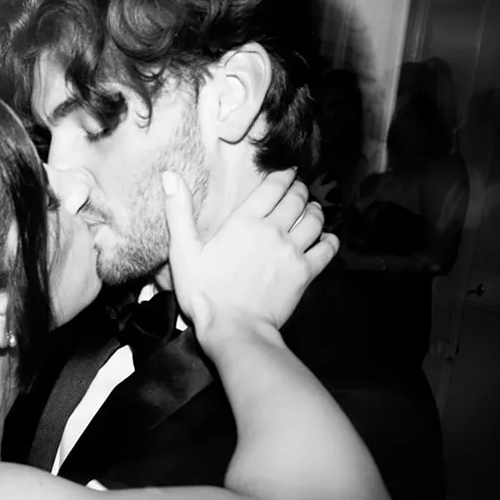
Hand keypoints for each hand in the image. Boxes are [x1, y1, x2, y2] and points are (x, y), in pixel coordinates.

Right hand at [165, 168, 337, 339]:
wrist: (233, 328)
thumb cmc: (204, 292)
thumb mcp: (182, 251)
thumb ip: (178, 212)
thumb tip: (169, 175)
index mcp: (244, 221)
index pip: (272, 187)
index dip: (283, 175)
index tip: (288, 172)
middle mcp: (272, 230)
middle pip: (296, 200)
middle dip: (300, 190)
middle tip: (299, 189)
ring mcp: (291, 251)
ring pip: (314, 220)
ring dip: (315, 211)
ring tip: (313, 209)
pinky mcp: (304, 273)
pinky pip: (327, 249)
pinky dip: (330, 240)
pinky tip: (328, 239)